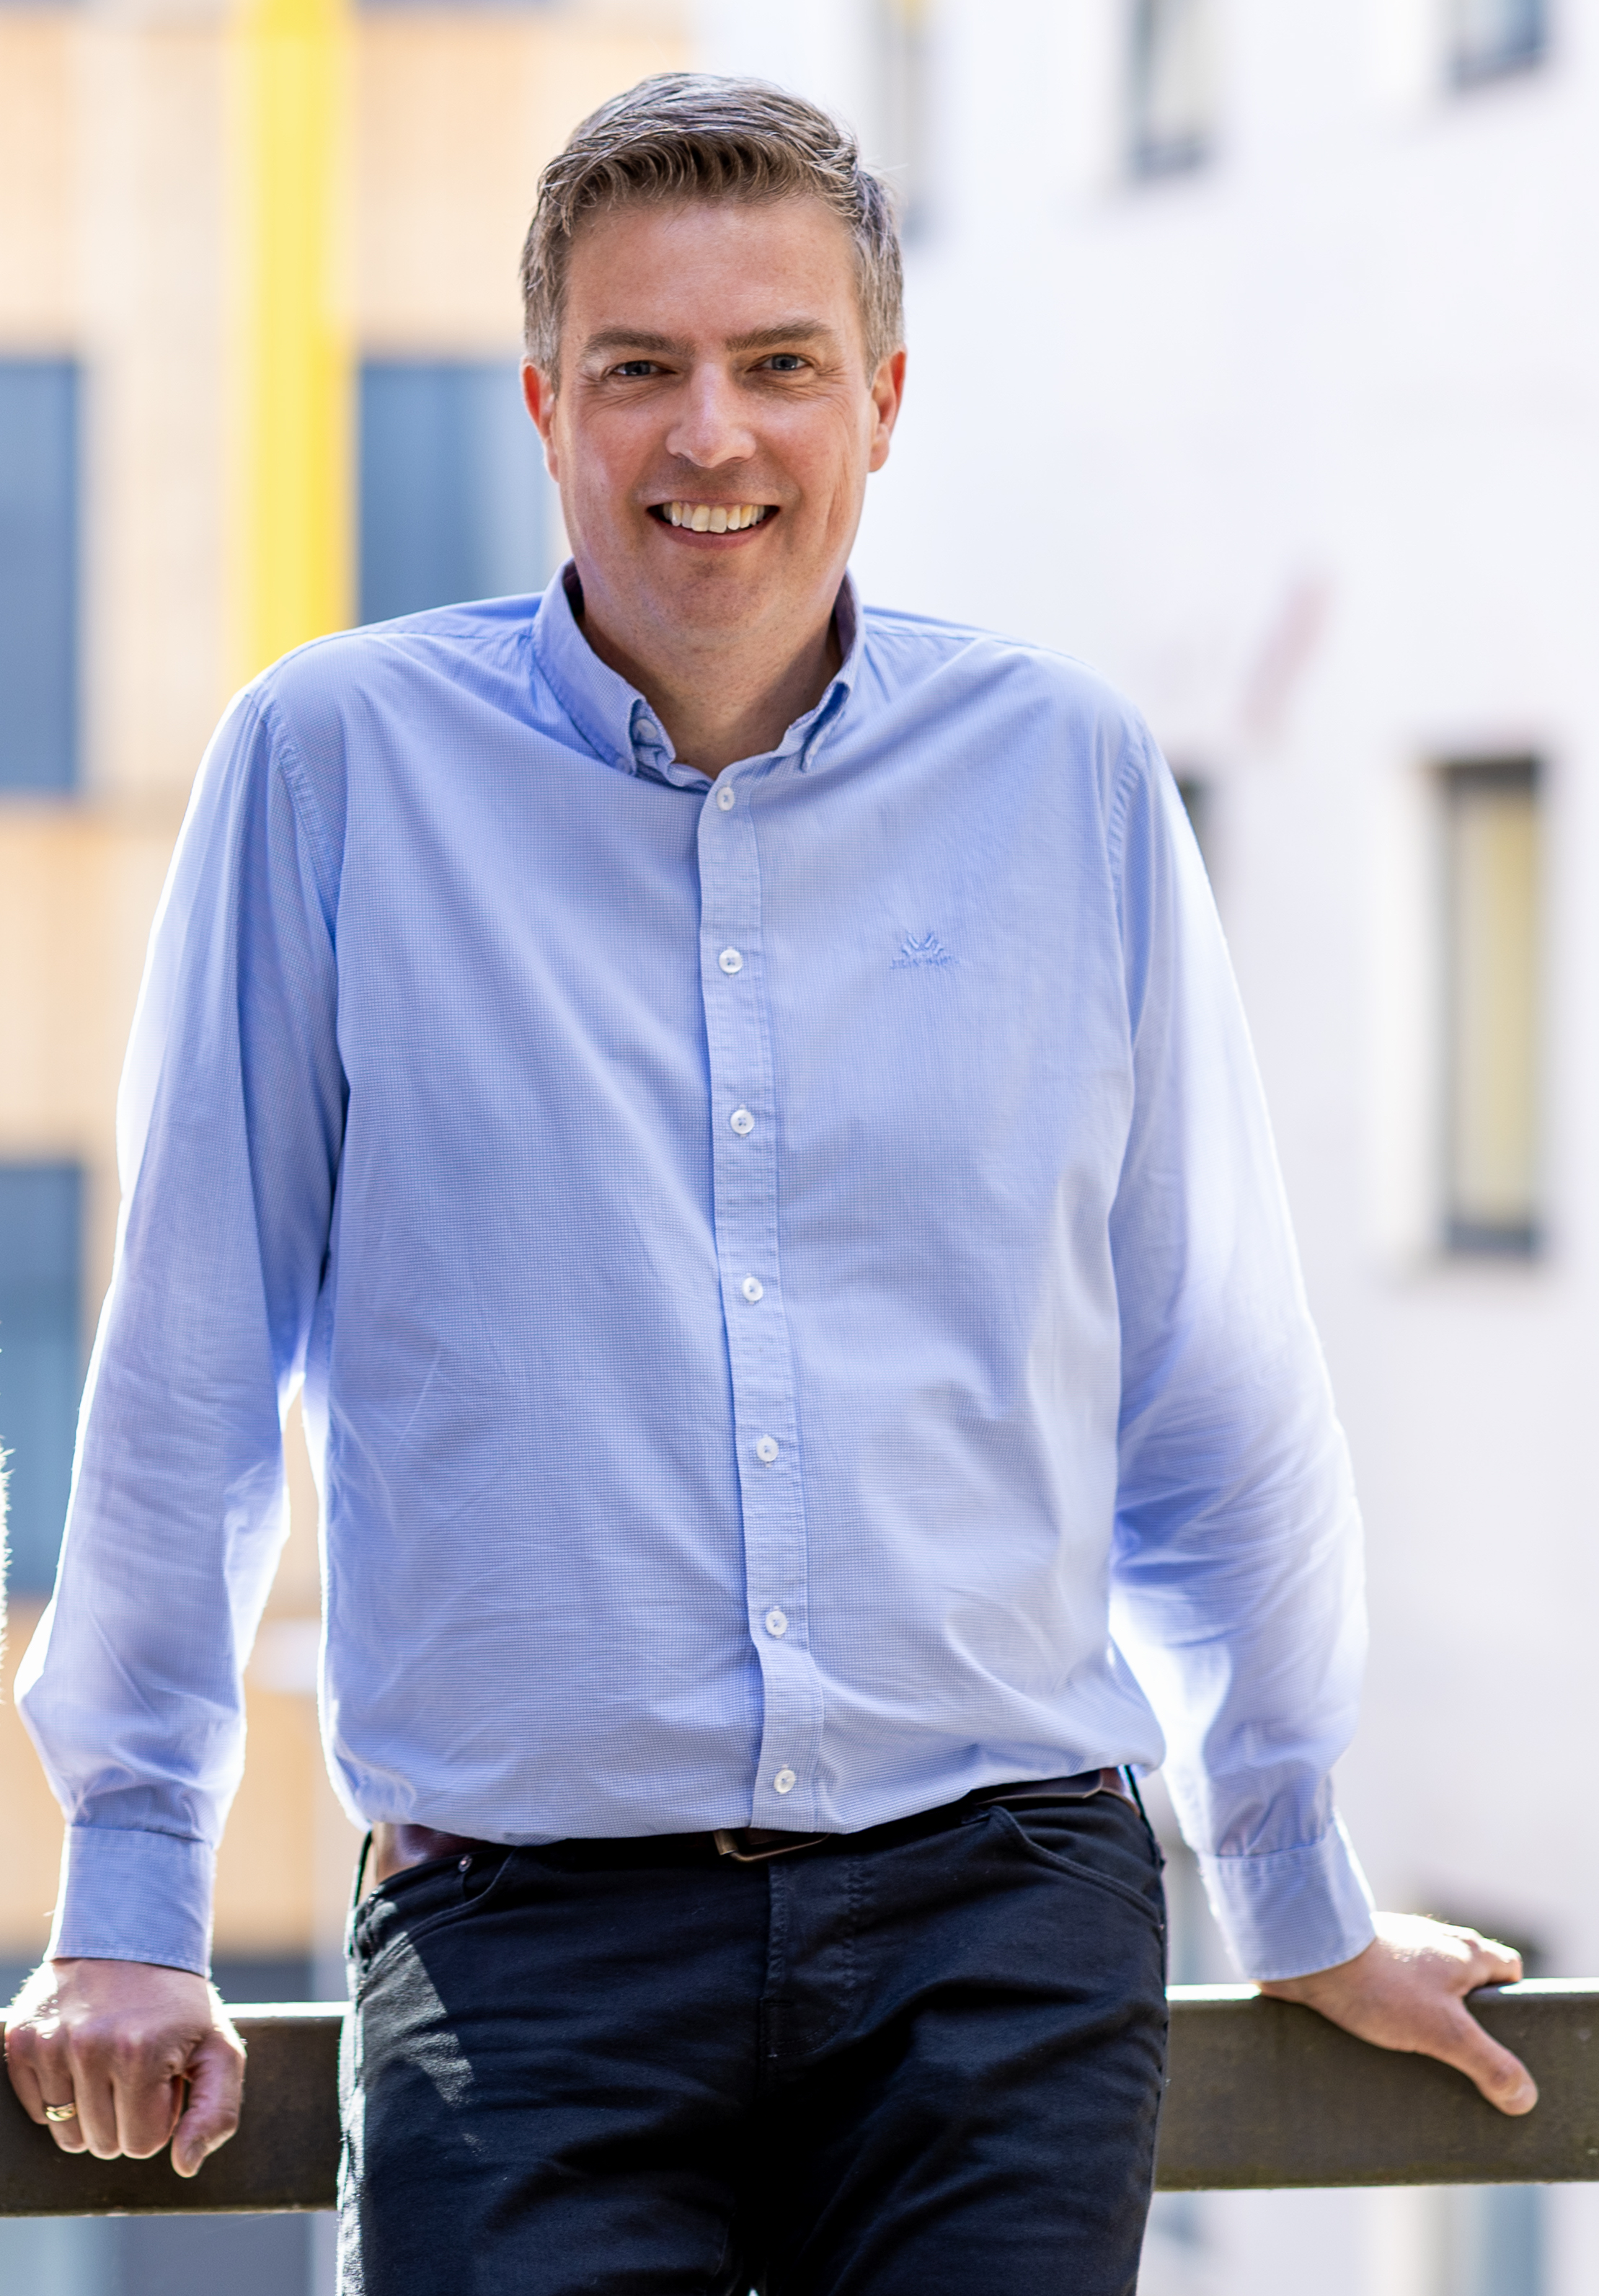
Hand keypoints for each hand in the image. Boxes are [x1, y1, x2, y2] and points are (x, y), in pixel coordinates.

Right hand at [4, 1957, 245, 2176]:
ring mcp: (50, 2042)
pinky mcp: (21, 2039)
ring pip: (67, 2134)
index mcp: (141, 2053)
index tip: (165, 2077)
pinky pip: (38, 2110)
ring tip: (110, 2064)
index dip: (160, 2115)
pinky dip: (60, 2096)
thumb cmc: (178, 2004)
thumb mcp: (218, 2048)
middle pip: (103, 2143)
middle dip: (126, 2116)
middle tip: (138, 2068)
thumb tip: (184, 2166)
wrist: (130, 1938)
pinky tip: (80, 2059)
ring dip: (91, 2112)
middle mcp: (89, 2047)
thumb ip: (217, 2111)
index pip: (143, 2143)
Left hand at [1258, 1910, 1536, 2115]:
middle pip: (1467, 1984)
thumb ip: (1488, 2064)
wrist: (1303, 1952)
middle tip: (1466, 2067)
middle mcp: (1431, 1945)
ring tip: (1421, 2070)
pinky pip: (1386, 1995)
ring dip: (1424, 2025)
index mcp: (1463, 1951)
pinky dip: (1389, 2020)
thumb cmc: (1378, 1984)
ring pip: (1425, 1992)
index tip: (1508, 2043)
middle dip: (1468, 2024)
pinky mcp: (1359, 1964)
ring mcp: (1394, 1952)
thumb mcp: (1444, 2031)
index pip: (1507, 1969)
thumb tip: (1524, 2098)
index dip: (1513, 2004)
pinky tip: (1379, 2053)